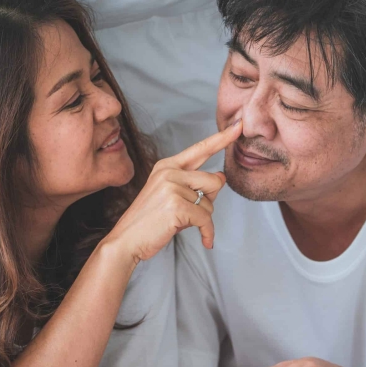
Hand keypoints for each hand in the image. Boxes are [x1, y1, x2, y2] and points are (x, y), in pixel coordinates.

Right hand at [105, 120, 241, 262]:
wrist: (127, 240)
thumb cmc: (150, 221)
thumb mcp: (171, 196)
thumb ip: (196, 185)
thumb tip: (221, 177)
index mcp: (167, 165)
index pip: (200, 148)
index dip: (222, 138)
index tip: (238, 126)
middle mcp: (169, 171)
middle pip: (213, 181)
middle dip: (209, 201)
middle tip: (189, 213)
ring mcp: (172, 187)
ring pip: (210, 203)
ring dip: (202, 218)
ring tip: (182, 222)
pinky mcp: (177, 206)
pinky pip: (206, 219)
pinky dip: (207, 233)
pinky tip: (205, 241)